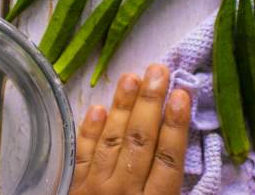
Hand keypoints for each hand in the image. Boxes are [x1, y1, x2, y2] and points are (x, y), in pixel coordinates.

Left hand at [70, 64, 190, 194]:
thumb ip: (168, 184)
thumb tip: (175, 139)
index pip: (169, 158)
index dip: (176, 125)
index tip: (181, 94)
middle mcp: (126, 191)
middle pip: (140, 141)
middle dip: (150, 103)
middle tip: (157, 71)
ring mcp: (96, 187)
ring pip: (112, 142)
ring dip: (122, 107)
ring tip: (131, 78)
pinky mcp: (74, 187)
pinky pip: (81, 156)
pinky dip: (89, 133)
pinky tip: (97, 109)